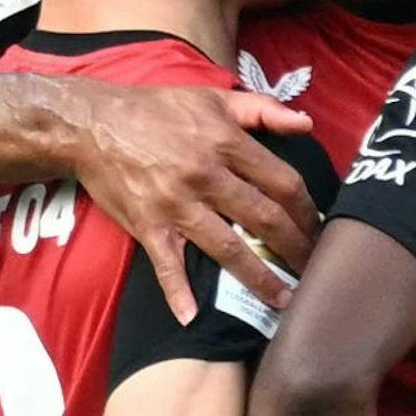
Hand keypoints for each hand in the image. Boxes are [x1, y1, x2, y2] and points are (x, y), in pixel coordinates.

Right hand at [74, 83, 319, 322]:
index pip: (282, 181)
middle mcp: (206, 175)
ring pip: (228, 246)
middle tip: (315, 269)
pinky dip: (177, 291)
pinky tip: (192, 317)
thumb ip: (263, 110)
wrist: (93, 125)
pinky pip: (166, 264)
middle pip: (264, 217)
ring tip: (284, 299)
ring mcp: (176, 203)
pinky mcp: (147, 225)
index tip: (322, 228)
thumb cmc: (157, 110)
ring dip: (259, 277)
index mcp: (226, 142)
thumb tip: (307, 123)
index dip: (308, 209)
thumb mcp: (213, 98)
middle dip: (296, 247)